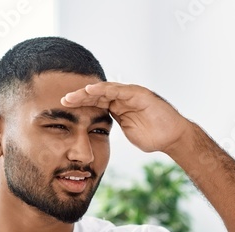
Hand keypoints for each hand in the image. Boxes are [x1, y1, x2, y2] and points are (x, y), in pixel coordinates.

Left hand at [61, 82, 192, 153]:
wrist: (171, 138)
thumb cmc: (153, 137)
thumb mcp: (127, 132)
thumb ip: (114, 127)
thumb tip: (99, 132)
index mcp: (117, 108)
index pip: (95, 104)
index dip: (80, 106)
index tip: (64, 110)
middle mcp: (122, 98)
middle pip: (96, 95)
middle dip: (79, 98)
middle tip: (63, 101)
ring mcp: (130, 94)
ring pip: (104, 90)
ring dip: (87, 92)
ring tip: (73, 96)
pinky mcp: (138, 93)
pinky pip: (118, 90)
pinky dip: (104, 89)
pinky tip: (91, 90)